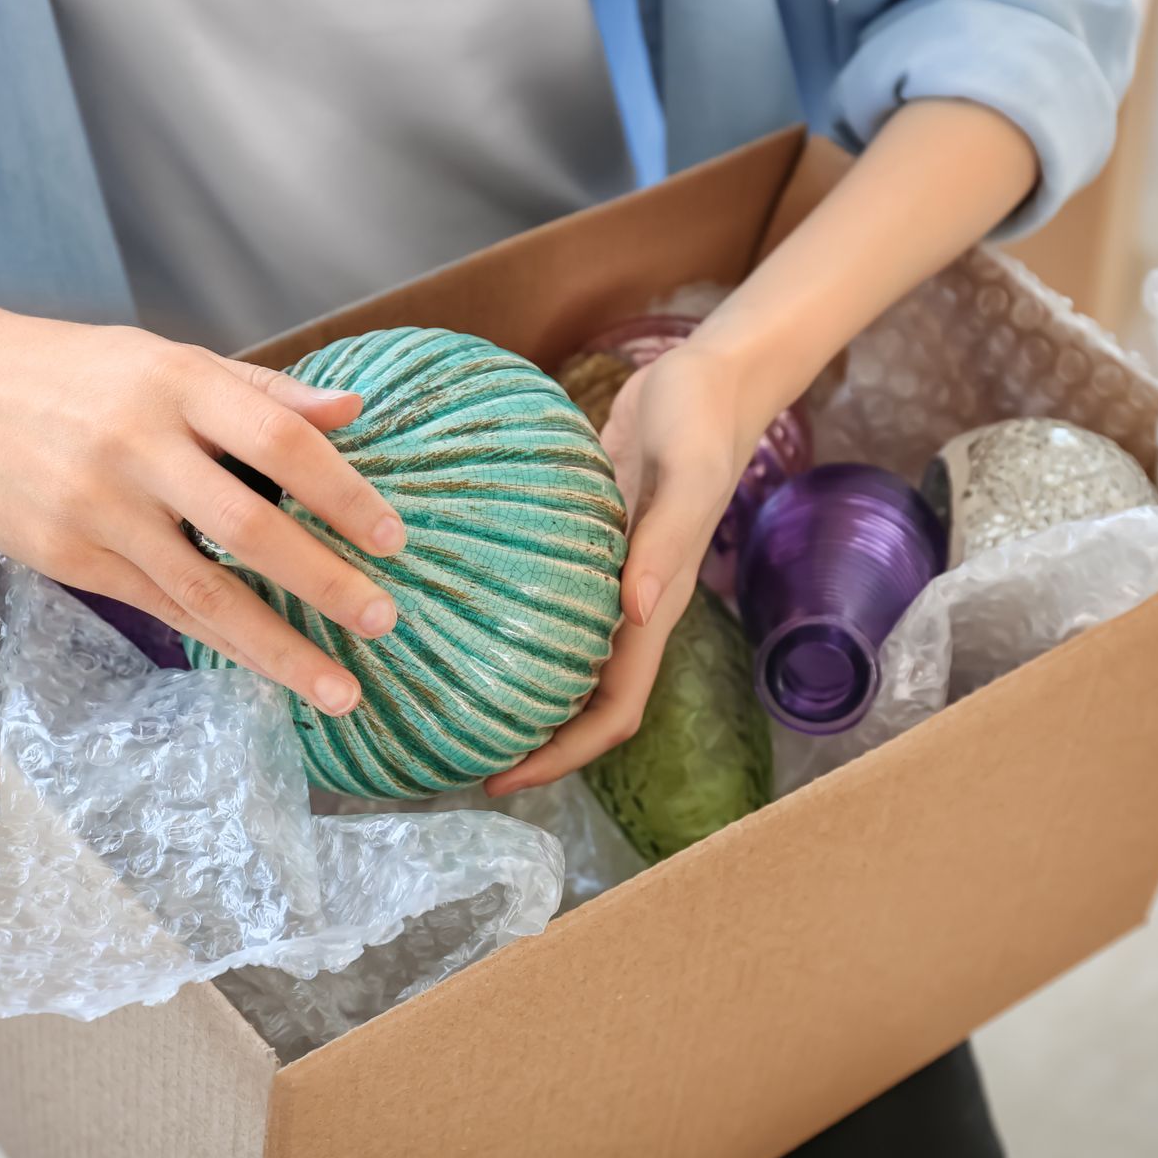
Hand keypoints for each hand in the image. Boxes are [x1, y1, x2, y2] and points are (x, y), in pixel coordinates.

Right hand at [0, 305, 405, 715]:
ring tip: (341, 689)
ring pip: (205, 590)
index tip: (394, 539)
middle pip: (250, 525)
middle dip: (325, 580)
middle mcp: (138, 445)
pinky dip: (220, 641)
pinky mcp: (67, 556)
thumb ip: (262, 389)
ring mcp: (98, 507)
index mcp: (176, 382)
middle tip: (384, 621)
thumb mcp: (166, 358)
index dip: (343, 493)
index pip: (280, 441)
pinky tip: (266, 667)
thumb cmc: (75, 371)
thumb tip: (354, 409)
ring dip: (280, 646)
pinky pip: (161, 608)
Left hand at [486, 343, 760, 794]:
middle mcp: (630, 608)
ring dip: (519, 693)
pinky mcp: (587, 545)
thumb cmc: (701, 422)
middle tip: (458, 759)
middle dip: (531, 744)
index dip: (563, 756)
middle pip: (581, 703)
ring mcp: (609, 579)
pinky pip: (549, 607)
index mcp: (656, 608)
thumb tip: (638, 614)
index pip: (612, 711)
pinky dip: (513, 629)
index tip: (503, 780)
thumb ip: (665, 542)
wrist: (707, 378)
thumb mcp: (687, 475)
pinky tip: (462, 620)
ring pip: (563, 661)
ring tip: (450, 706)